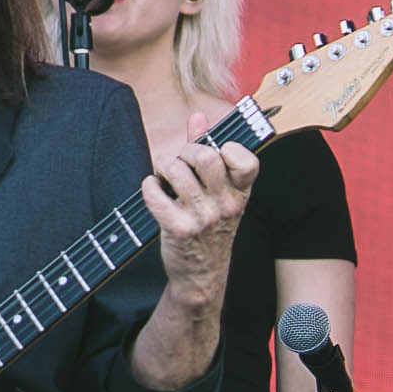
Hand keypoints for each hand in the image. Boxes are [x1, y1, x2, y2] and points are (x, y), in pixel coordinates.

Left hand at [142, 112, 258, 308]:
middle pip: (203, 156)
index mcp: (241, 193)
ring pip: (175, 170)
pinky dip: (148, 187)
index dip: (225, 148)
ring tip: (164, 178)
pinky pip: (155, 193)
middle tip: (179, 163)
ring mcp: (203, 217)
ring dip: (162, 168)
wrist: (201, 276)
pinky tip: (153, 191)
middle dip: (183, 152)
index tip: (214, 154)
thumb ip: (209, 150)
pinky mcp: (178, 229)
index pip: (244, 157)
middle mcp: (226, 204)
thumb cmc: (210, 227)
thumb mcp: (219, 193)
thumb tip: (198, 116)